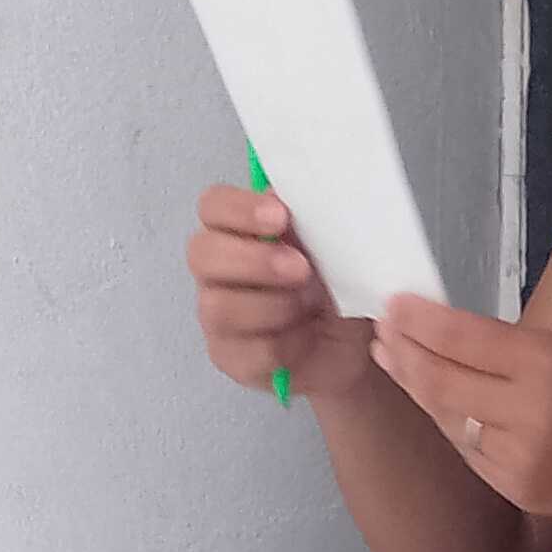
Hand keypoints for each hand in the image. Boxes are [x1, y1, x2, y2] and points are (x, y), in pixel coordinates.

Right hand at [183, 183, 377, 405]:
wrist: (350, 345)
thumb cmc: (334, 287)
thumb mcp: (335, 246)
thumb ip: (311, 218)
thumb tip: (303, 193)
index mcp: (237, 231)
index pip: (213, 206)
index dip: (239, 209)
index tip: (280, 216)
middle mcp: (219, 271)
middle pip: (202, 254)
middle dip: (254, 260)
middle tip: (301, 268)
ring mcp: (219, 317)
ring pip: (218, 307)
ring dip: (272, 305)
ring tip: (308, 306)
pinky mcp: (232, 359)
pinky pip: (245, 351)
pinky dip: (284, 345)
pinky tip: (305, 338)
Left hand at [371, 297, 551, 519]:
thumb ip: (502, 345)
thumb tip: (437, 331)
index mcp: (545, 365)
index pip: (464, 339)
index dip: (420, 322)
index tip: (393, 305)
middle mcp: (529, 414)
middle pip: (443, 383)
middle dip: (404, 355)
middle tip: (381, 334)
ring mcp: (519, 458)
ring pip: (449, 419)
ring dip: (416, 388)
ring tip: (393, 361)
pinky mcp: (515, 488)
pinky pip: (468, 450)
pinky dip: (448, 422)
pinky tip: (433, 400)